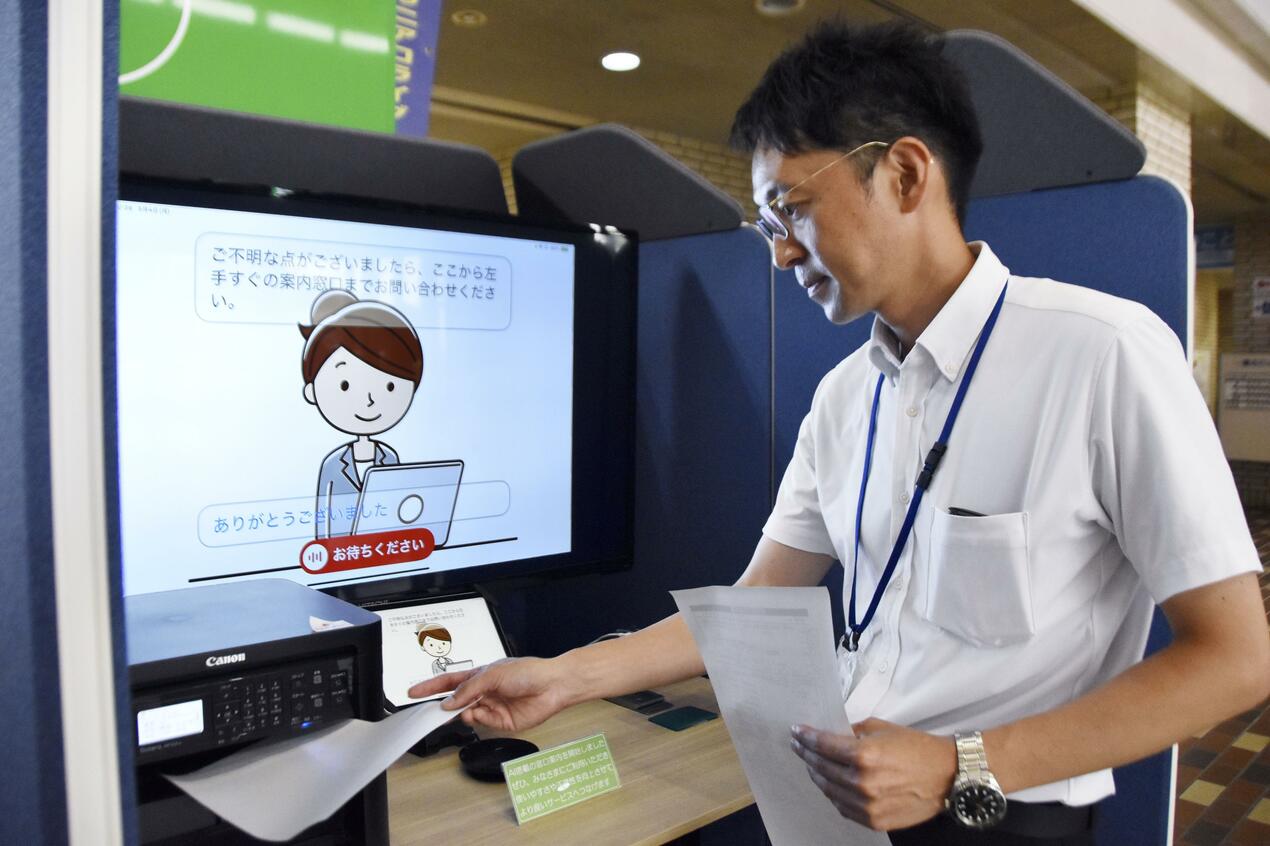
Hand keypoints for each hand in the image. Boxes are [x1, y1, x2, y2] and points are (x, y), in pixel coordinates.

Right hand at [406, 657, 573, 731]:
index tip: (413, 692)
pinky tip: (477, 714)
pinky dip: (475, 719)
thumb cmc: (528, 672)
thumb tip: (449, 702)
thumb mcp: (493, 674)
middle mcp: (484, 691)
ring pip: (466, 713)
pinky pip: (480, 722)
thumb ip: (469, 689)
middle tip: (430, 711)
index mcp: (480, 675)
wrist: (552, 686)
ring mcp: (491, 706)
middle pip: (456, 700)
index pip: (449, 681)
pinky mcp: (500, 721)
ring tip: (462, 709)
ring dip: (461, 712)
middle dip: (443, 705)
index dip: (431, 686)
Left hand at [790, 718, 956, 830]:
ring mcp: (867, 805)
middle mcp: (862, 783)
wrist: (946, 775)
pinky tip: (831, 783)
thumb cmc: (916, 747)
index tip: (796, 731)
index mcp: (864, 756)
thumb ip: (853, 732)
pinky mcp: (874, 820)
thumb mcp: (881, 729)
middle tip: (799, 746)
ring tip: (812, 764)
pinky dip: (833, 794)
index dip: (805, 737)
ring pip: (828, 790)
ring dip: (817, 775)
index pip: (822, 745)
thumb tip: (832, 733)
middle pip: (821, 768)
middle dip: (806, 754)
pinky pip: (843, 807)